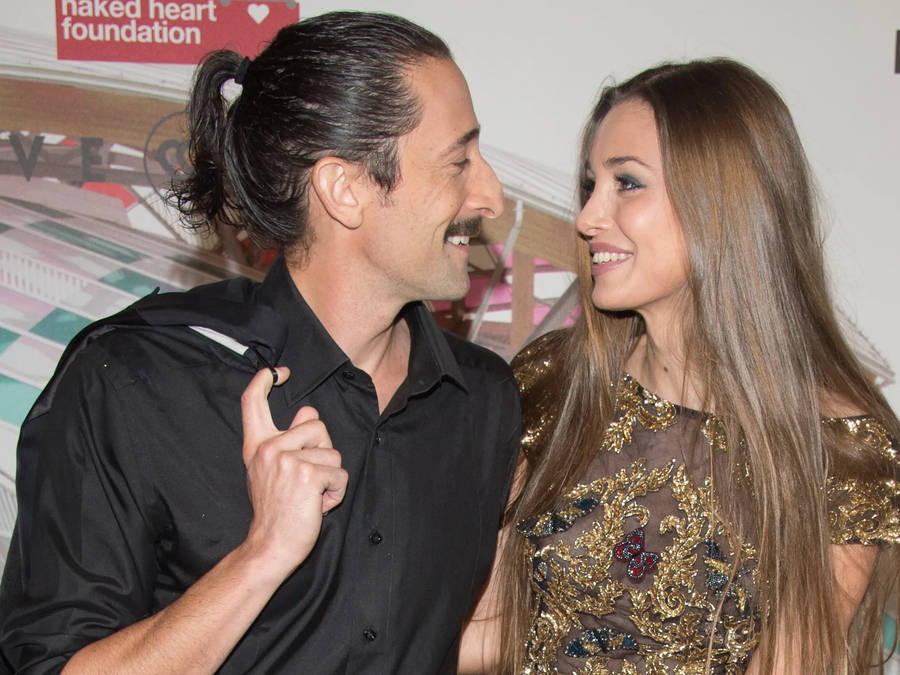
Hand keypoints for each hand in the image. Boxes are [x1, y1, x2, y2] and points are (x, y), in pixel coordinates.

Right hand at [239, 367, 347, 577]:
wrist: (270, 546)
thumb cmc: (276, 511)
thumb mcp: (274, 471)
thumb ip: (289, 440)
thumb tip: (308, 411)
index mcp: (257, 446)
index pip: (251, 401)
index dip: (265, 380)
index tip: (279, 372)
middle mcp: (268, 448)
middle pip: (316, 423)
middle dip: (323, 450)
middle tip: (307, 480)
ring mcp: (286, 459)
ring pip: (332, 451)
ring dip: (331, 476)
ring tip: (311, 496)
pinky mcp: (306, 473)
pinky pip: (339, 472)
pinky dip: (336, 492)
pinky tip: (319, 505)